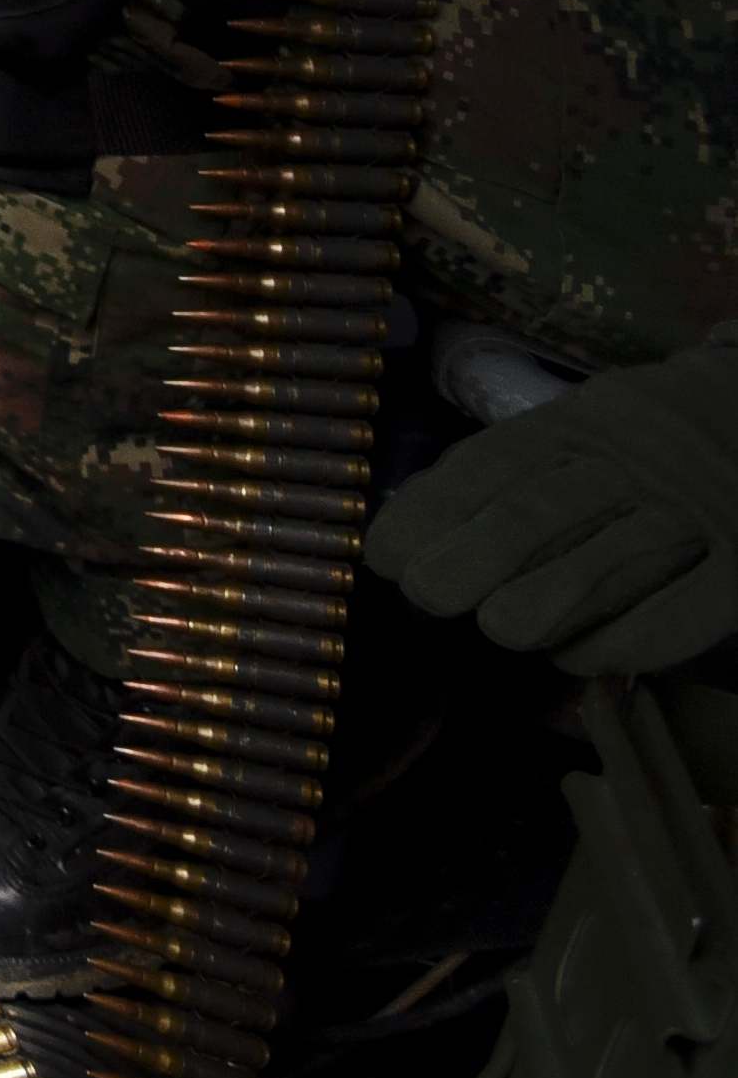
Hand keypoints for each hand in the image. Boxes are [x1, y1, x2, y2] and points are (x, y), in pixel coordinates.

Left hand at [370, 341, 737, 676]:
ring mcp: (690, 515)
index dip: (431, 515)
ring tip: (498, 627)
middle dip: (469, 563)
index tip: (386, 558)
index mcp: (579, 423)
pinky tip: (576, 654)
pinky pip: (678, 613)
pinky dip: (621, 642)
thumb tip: (408, 520)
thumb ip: (502, 466)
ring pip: (603, 567)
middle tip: (430, 595)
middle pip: (537, 516)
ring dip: (537, 607)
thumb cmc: (642, 435)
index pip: (491, 467)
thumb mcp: (575, 422)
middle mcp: (632, 465)